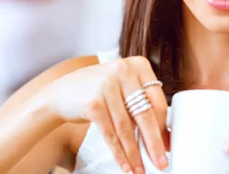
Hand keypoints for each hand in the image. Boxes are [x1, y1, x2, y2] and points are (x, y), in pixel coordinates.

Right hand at [42, 56, 168, 173]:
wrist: (60, 93)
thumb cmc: (98, 92)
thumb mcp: (123, 88)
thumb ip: (142, 103)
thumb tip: (165, 137)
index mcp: (138, 65)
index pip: (157, 100)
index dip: (163, 127)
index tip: (168, 145)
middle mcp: (123, 71)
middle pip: (145, 114)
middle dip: (154, 144)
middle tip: (161, 163)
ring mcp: (106, 86)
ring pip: (127, 128)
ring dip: (136, 154)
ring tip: (141, 170)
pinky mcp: (93, 103)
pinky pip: (111, 134)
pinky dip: (119, 153)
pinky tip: (125, 165)